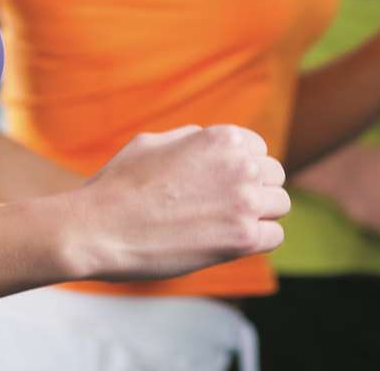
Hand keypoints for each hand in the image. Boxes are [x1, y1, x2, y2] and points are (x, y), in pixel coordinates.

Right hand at [69, 125, 289, 281]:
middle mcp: (241, 164)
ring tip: (227, 226)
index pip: (259, 150)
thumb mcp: (154, 141)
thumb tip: (208, 141)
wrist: (99, 228)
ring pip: (280, 205)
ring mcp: (244, 201)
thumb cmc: (119, 185)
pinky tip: (231, 243)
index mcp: (222, 137)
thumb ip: (191, 139)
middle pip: (274, 177)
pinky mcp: (242, 238)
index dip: (242, 169)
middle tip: (225, 208)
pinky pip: (274, 236)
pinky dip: (257, 241)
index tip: (222, 185)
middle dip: (255, 190)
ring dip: (260, 216)